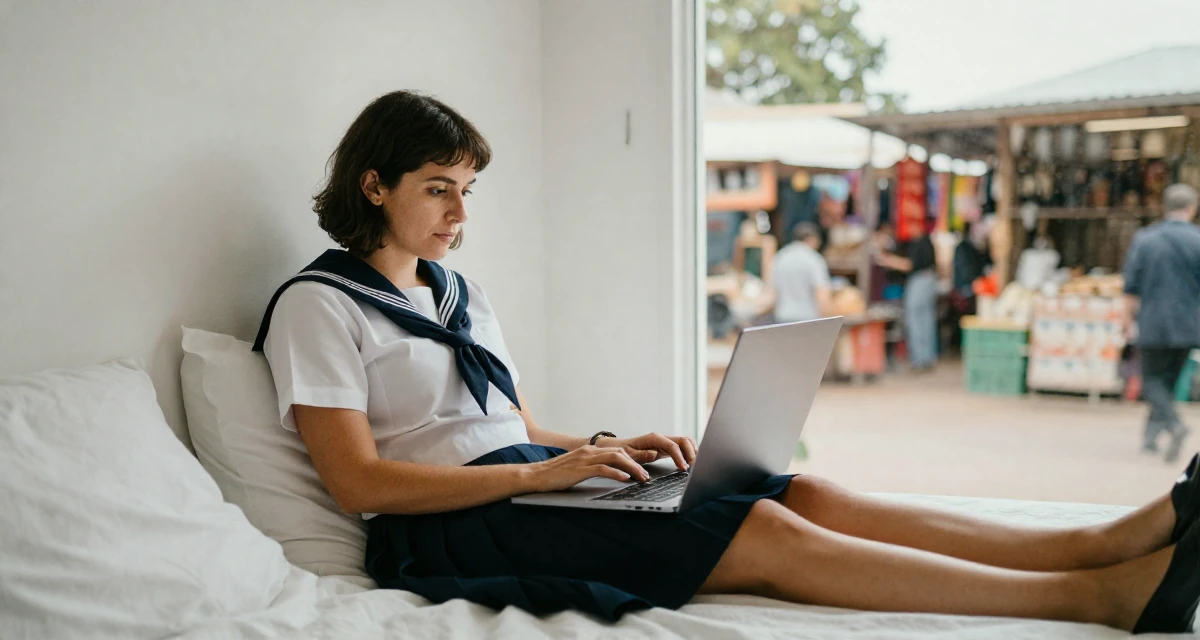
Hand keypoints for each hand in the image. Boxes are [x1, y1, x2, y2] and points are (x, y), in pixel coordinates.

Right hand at [527, 445, 649, 492]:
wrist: (535, 475)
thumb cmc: (554, 475)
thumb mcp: (575, 468)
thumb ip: (589, 467)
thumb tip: (605, 473)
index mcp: (588, 451)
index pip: (616, 451)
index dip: (631, 458)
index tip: (643, 467)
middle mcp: (589, 451)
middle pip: (619, 453)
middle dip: (636, 463)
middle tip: (647, 474)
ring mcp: (584, 459)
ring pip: (615, 458)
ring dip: (632, 468)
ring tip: (642, 477)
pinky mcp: (580, 469)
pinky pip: (603, 469)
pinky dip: (616, 473)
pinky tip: (625, 478)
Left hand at [604, 432, 696, 470]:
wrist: (619, 448)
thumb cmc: (623, 452)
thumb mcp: (629, 455)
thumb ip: (641, 455)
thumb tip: (655, 453)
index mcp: (654, 438)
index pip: (672, 446)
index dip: (680, 457)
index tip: (684, 469)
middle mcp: (662, 438)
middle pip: (684, 440)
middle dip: (691, 453)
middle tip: (693, 468)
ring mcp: (665, 441)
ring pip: (686, 442)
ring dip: (692, 452)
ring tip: (693, 466)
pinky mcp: (667, 447)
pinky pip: (682, 447)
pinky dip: (689, 453)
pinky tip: (689, 463)